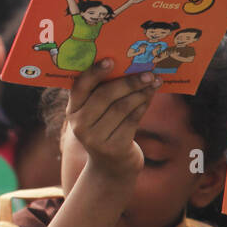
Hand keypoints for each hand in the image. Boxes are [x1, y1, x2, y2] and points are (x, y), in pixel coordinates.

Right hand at [66, 58, 159, 179]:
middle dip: (128, 82)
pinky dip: (143, 106)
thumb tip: (128, 66)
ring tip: (154, 83)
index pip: (80, 87)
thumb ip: (102, 93)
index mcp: (72, 110)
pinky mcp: (113, 147)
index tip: (111, 60)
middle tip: (147, 73)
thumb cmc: (105, 130)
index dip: (94, 72)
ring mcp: (95, 138)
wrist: (111, 166)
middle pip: (105, 96)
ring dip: (140, 93)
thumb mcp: (96, 114)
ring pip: (121, 108)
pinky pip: (131, 120)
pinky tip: (149, 97)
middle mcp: (79, 125)